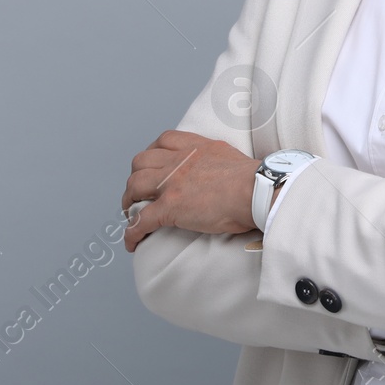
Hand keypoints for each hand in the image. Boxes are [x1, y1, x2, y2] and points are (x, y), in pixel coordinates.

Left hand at [121, 130, 258, 250]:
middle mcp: (178, 161)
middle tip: (138, 192)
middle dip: (135, 176)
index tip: (151, 165)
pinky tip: (131, 242)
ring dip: (128, 201)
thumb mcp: (230, 155)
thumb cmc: (253, 179)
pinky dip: (131, 233)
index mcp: (195, 147)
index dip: (152, 153)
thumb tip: (219, 170)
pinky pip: (140, 221)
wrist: (257, 190)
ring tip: (130, 213)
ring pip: (134, 187)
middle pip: (141, 162)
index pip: (163, 141)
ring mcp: (171, 184)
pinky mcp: (170, 208)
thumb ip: (215, 158)